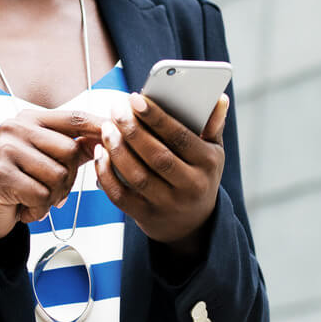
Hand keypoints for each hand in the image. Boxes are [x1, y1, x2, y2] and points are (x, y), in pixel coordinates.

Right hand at [0, 105, 107, 241]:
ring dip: (52, 196)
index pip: (74, 118)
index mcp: (31, 118)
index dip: (98, 126)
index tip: (118, 131)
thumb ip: (75, 147)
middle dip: (68, 178)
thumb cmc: (20, 180)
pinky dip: (38, 208)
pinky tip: (24, 206)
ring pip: (58, 175)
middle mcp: (16, 127)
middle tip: (50, 190)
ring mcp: (5, 149)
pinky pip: (41, 194)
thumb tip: (107, 137)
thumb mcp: (48, 158)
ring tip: (34, 197)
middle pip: (70, 151)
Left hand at [94, 92, 228, 254]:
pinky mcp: (146, 215)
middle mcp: (190, 185)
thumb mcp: (214, 152)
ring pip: (137, 176)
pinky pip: (120, 195)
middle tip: (116, 110)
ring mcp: (167, 204)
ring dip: (118, 150)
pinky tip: (100, 154)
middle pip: (157, 156)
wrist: (193, 223)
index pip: (180, 137)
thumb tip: (219, 98)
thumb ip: (213, 125)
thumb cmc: (200, 176)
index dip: (156, 117)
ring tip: (106, 128)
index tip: (136, 98)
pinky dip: (107, 174)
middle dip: (133, 131)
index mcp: (207, 164)